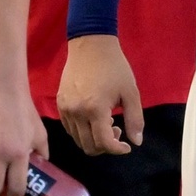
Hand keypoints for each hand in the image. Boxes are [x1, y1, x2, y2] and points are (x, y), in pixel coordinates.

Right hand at [58, 35, 143, 155]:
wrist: (90, 45)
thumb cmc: (114, 67)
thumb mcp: (131, 92)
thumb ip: (135, 119)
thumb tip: (136, 142)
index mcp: (95, 109)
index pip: (104, 143)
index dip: (117, 150)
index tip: (127, 146)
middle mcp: (77, 112)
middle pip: (88, 146)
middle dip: (106, 146)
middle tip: (117, 130)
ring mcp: (65, 108)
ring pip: (77, 139)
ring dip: (93, 139)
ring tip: (106, 123)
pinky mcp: (60, 103)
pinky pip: (69, 128)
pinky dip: (82, 131)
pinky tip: (93, 118)